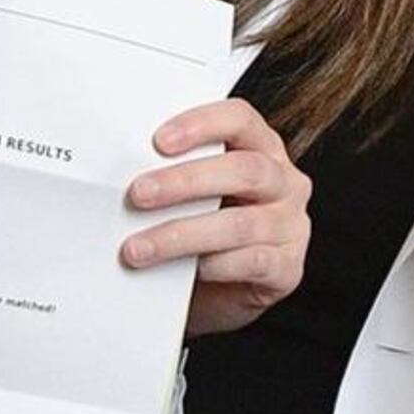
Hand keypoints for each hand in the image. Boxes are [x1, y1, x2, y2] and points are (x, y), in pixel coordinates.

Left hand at [123, 99, 308, 336]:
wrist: (214, 294)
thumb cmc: (199, 231)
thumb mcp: (191, 195)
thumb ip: (173, 173)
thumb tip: (122, 167)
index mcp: (262, 148)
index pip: (240, 119)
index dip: (201, 125)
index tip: (158, 142)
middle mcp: (285, 182)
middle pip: (243, 170)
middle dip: (185, 181)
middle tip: (138, 194)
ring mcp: (291, 226)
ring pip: (241, 224)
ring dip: (182, 234)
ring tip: (138, 248)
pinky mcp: (288, 268)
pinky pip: (253, 262)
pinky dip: (214, 265)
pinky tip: (186, 271)